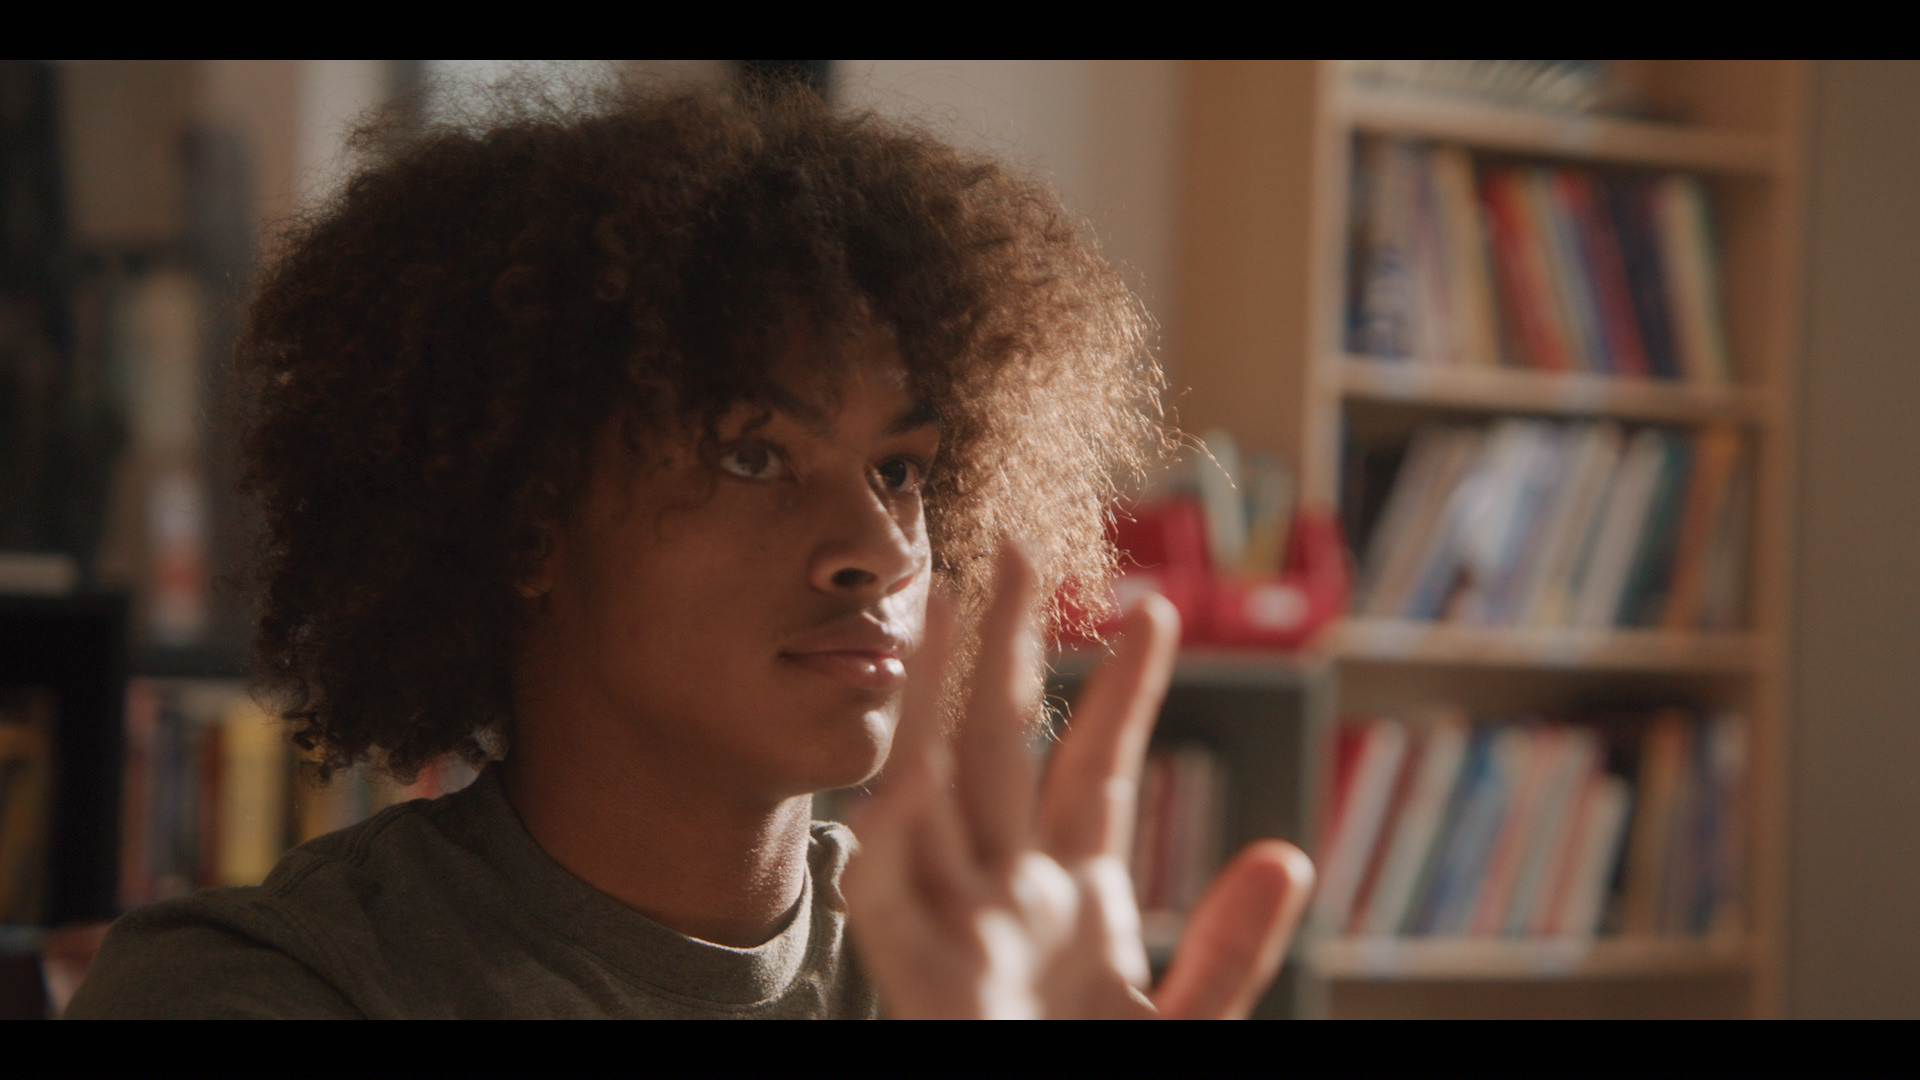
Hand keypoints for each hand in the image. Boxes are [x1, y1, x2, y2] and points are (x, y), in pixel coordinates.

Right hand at [843, 544, 1314, 1018]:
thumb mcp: (1184, 1027)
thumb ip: (1230, 947)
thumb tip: (1286, 851)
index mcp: (1069, 910)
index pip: (1092, 772)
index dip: (1120, 690)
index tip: (1150, 609)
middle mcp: (1005, 903)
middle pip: (1000, 750)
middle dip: (1005, 645)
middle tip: (1017, 540)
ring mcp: (958, 934)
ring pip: (938, 786)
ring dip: (936, 692)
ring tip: (950, 591)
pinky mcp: (922, 980)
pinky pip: (893, 879)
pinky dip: (898, 807)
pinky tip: (911, 730)